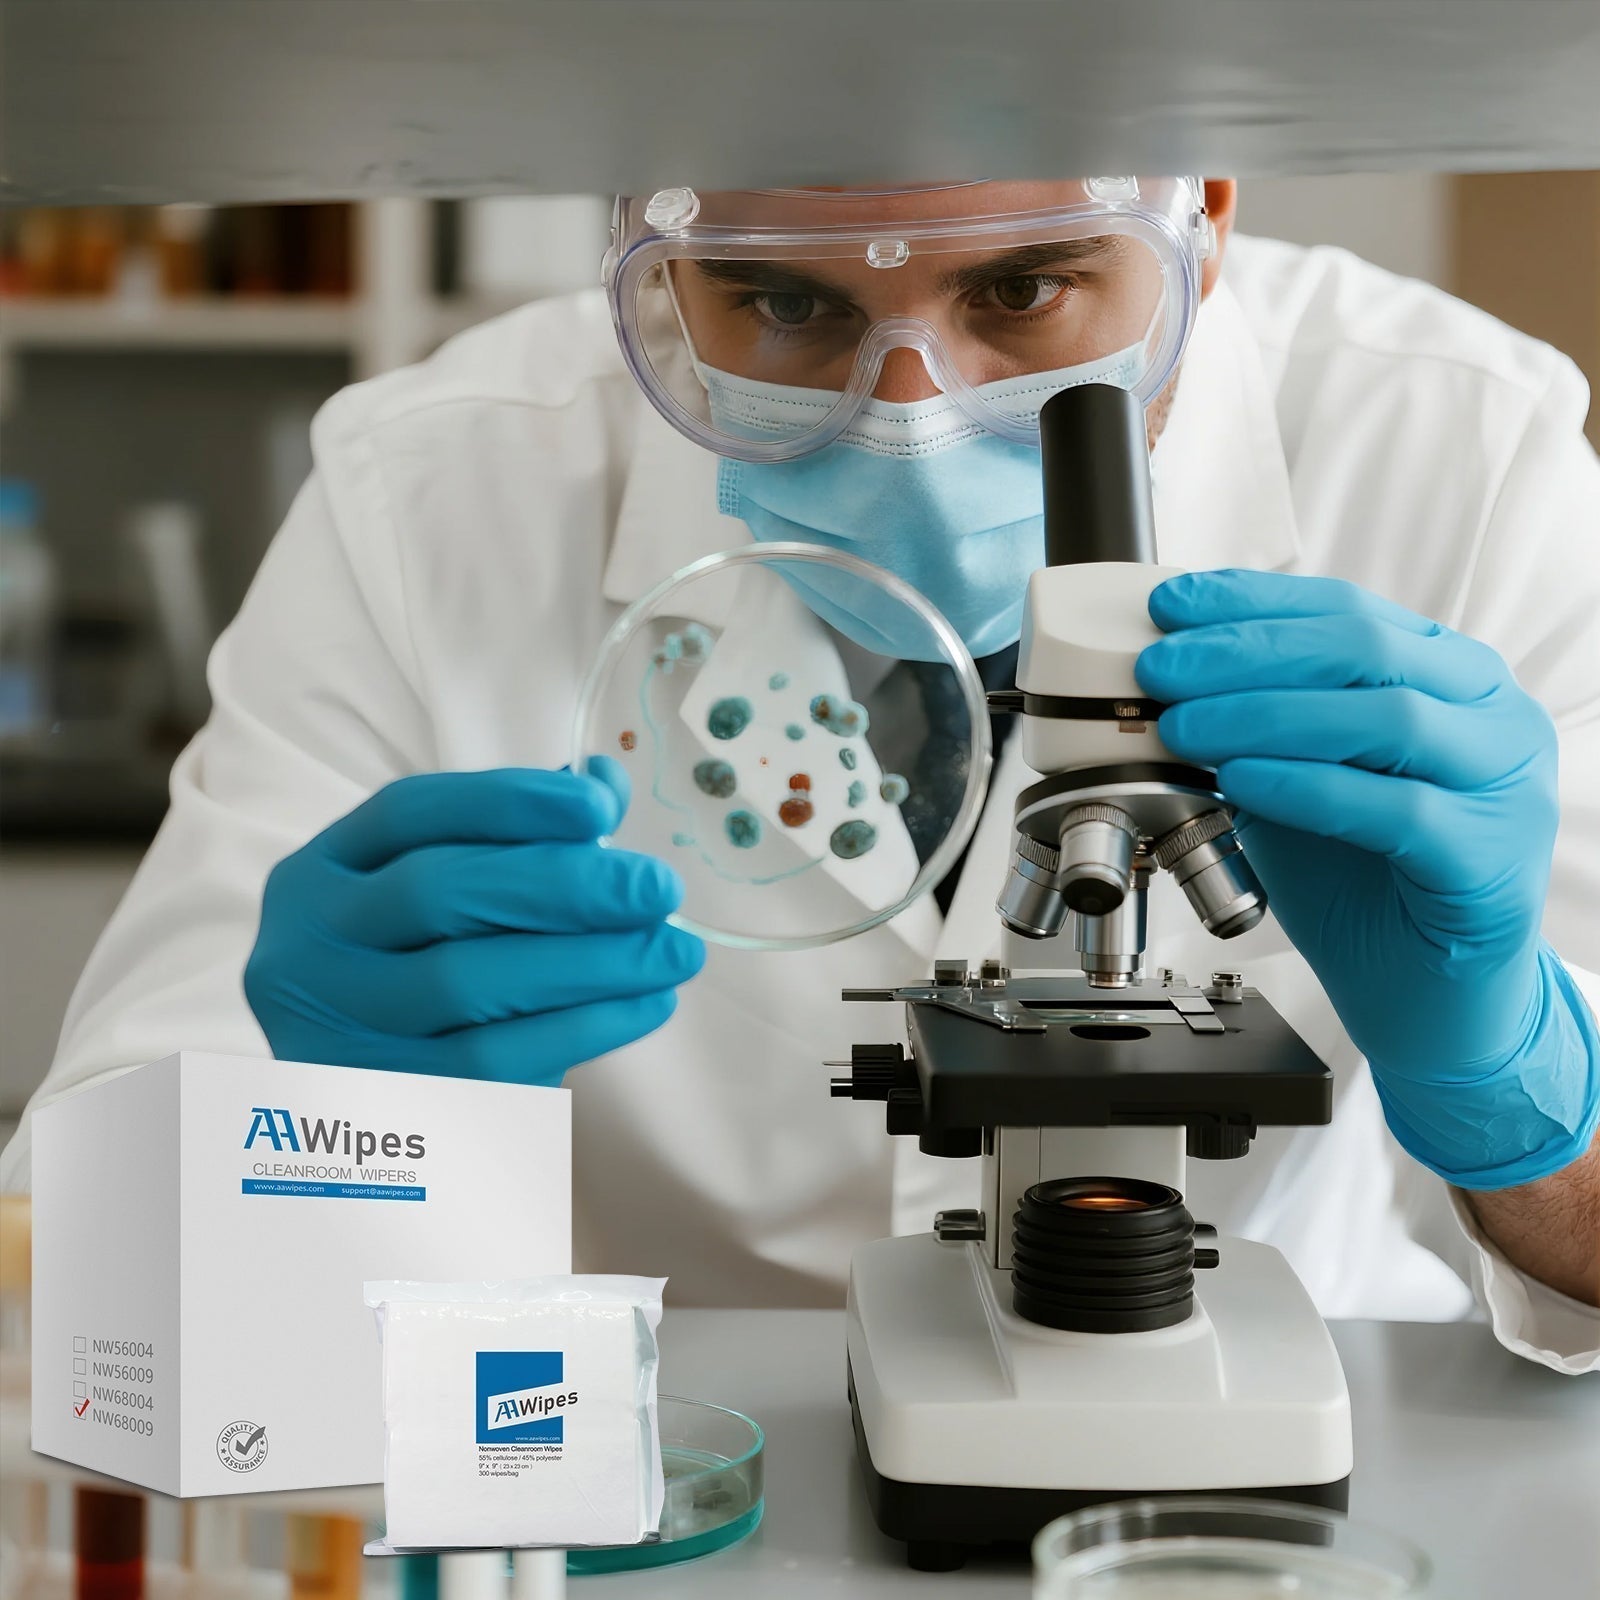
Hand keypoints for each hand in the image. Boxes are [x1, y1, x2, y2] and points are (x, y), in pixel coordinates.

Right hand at [244, 760, 704, 1084]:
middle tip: (658, 887)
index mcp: (319, 875)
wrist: (357, 1140)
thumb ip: (515, 841)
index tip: (601, 806)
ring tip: (675, 950)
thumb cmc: (416, 986)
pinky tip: (649, 1004)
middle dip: (565, 883)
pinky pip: (499, 1062)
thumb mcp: (438, 908)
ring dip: (594, 961)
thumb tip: (605, 783)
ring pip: (472, 981)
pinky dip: (588, 1026)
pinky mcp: (389, 1104)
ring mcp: (338, 1031)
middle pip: (440, 891)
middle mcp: (309, 948)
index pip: (409, 812)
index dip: (509, 800)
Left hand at [1136, 569, 1598, 1189]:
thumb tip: (1168, 676)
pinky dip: (1306, 787)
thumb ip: (1255, 725)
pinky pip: (1395, 810)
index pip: (1345, 608)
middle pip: (1362, 648)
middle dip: (1243, 652)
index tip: (1170, 605)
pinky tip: (1241, 782)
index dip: (1249, 601)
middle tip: (1161, 668)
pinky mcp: (1489, 858)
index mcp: (1448, 675)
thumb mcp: (1294, 779)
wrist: (1426, 996)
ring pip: (1384, 718)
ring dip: (1263, 715)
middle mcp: (1489, 714)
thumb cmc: (1363, 881)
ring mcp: (1503, 784)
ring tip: (1182, 726)